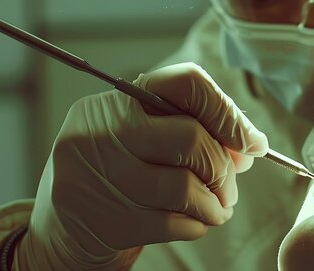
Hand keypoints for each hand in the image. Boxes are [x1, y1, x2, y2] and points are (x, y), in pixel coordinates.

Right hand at [16, 63, 268, 269]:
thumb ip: (196, 131)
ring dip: (215, 203)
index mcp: (119, 100)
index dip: (227, 112)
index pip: (186, 83)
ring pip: (185, 187)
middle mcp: (101, 129)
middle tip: (229, 186)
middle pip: (191, 138)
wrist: (62, 229)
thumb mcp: (147, 139)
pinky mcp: (102, 220)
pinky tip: (194, 222)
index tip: (251, 142)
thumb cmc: (119, 174)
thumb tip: (251, 144)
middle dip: (223, 168)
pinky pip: (174, 223)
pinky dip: (198, 225)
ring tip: (217, 208)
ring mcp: (97, 175)